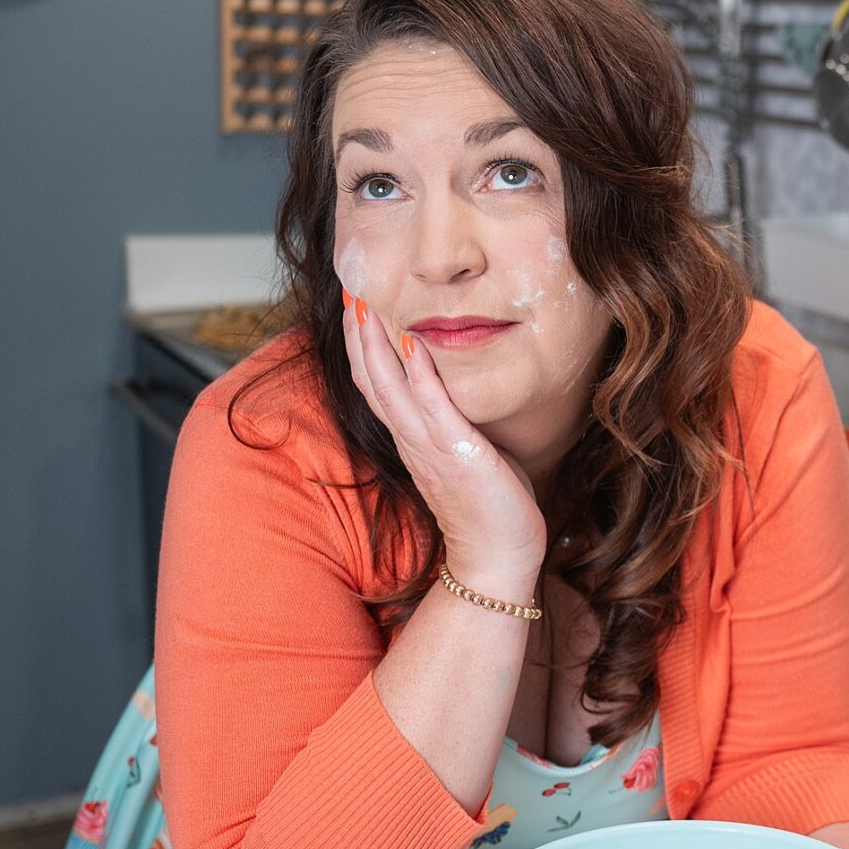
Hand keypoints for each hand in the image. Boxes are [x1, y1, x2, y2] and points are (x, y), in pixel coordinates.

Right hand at [341, 292, 544, 595]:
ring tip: (366, 305)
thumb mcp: (465, 455)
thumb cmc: (491, 506)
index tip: (359, 308)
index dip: (364, 347)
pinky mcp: (457, 454)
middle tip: (350, 290)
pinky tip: (413, 341)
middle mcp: (412, 441)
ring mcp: (430, 448)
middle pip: (372, 380)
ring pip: (390, 388)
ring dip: (376, 344)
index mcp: (413, 440)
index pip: (377, 386)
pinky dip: (419, 374)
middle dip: (360, 334)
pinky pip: (432, 406)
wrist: (497, 557)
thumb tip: (457, 395)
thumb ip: (454, 424)